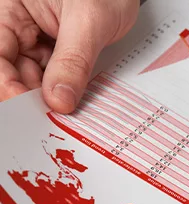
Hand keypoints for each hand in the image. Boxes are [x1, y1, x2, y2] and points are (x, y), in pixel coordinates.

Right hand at [0, 0, 138, 112]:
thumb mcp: (89, 22)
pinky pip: (55, 77)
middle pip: (13, 70)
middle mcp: (19, 25)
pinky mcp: (57, 51)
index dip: (6, 84)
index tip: (26, 107)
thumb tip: (58, 100)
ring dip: (51, 96)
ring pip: (34, 78)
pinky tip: (74, 100)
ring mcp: (37, 40)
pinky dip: (65, 90)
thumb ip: (73, 61)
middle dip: (32, 94)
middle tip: (53, 116)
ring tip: (69, 108)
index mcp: (11, 9)